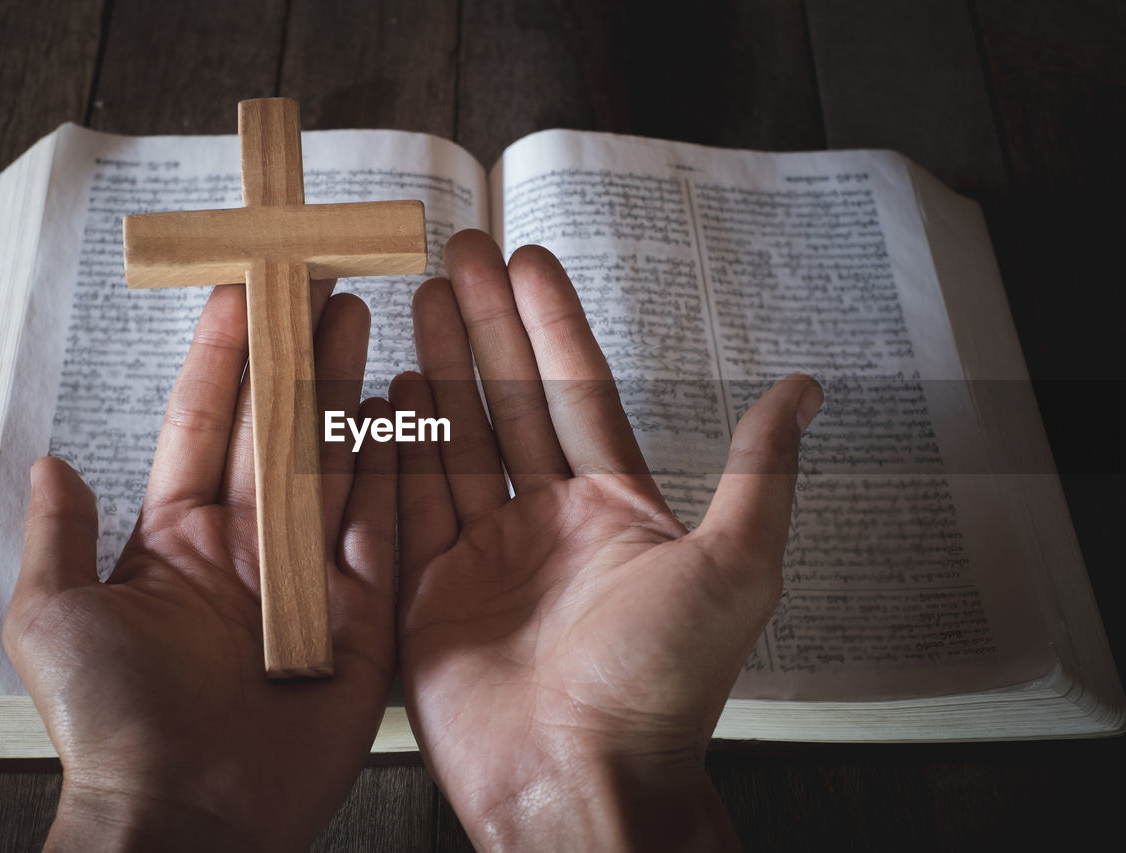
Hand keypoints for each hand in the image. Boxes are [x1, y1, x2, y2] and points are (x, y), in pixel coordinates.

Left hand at [4, 283, 395, 850]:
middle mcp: (248, 549)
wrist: (185, 816)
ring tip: (359, 321)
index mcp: (177, 541)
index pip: (205, 425)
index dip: (222, 357)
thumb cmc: (113, 725)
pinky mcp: (361, 617)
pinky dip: (396, 470)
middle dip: (297, 354)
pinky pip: (384, 529)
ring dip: (346, 391)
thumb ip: (60, 534)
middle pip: (279, 430)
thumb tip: (49, 462)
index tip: (240, 291)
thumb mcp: (58, 616)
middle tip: (319, 285)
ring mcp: (309, 578)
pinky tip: (403, 413)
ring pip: (335, 463)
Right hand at [391, 230, 821, 850]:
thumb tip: (804, 390)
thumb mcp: (734, 566)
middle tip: (456, 250)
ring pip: (455, 440)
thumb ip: (757, 472)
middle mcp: (548, 524)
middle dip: (484, 323)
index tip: (527, 258)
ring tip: (414, 297)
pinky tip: (387, 388)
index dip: (552, 322)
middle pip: (508, 400)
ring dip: (438, 366)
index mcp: (615, 509)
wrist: (582, 779)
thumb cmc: (663, 685)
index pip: (577, 391)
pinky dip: (396, 446)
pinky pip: (409, 503)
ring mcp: (484, 555)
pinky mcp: (430, 592)